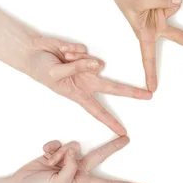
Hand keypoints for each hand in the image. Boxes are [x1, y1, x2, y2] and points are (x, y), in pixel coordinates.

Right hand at [12, 136, 136, 182]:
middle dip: (112, 147)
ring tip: (51, 163)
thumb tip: (75, 149)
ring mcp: (67, 160)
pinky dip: (52, 148)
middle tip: (126, 138)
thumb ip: (71, 167)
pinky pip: (59, 144)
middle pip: (99, 156)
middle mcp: (77, 170)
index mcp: (82, 182)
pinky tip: (45, 154)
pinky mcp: (56, 153)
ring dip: (61, 152)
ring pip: (73, 147)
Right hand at [27, 36, 150, 135]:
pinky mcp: (86, 53)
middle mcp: (87, 81)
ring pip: (94, 62)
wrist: (32, 52)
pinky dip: (71, 50)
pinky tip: (63, 51)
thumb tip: (98, 64)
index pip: (98, 111)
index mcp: (79, 94)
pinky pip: (84, 49)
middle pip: (114, 88)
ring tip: (62, 59)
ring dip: (76, 60)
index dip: (110, 122)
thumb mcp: (55, 75)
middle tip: (149, 96)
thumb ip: (77, 69)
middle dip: (131, 92)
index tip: (123, 132)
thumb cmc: (42, 69)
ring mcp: (88, 67)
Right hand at [109, 0, 182, 91]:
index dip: (151, 72)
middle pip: (180, 37)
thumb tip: (178, 1)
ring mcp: (163, 15)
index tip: (153, 88)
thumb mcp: (140, 0)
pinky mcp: (166, 4)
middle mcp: (157, 26)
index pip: (149, 56)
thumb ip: (161, 1)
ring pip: (174, 5)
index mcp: (146, 33)